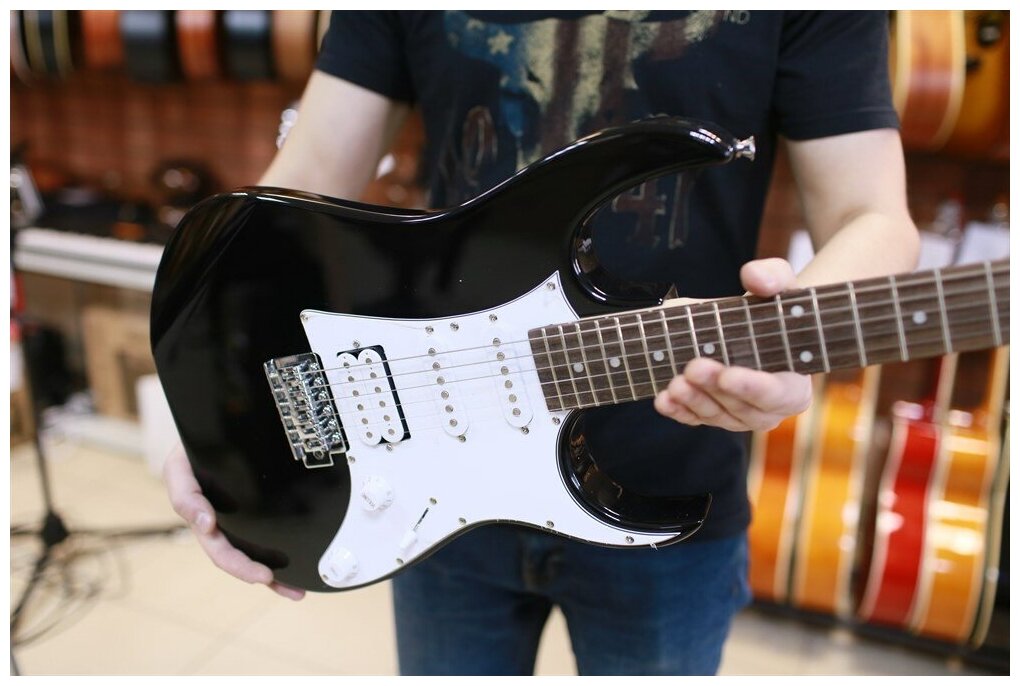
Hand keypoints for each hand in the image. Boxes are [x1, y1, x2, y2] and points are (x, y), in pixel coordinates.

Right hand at [163, 443, 304, 600]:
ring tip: (295, 592)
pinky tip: (299, 578)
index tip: (241, 553)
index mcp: (200, 514)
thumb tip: (204, 524)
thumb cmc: (195, 449)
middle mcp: (218, 523)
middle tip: (267, 577)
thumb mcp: (179, 464)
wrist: (214, 431)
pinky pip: (266, 544)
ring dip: (272, 579)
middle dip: (248, 569)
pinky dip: (281, 565)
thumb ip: (184, 493)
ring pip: (252, 556)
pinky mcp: (255, 519)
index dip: (223, 548)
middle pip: (231, 555)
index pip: (211, 539)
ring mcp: (236, 522)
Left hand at [653, 258, 812, 431]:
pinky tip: (663, 400)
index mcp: (793, 387)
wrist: (753, 329)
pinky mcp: (711, 416)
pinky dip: (678, 411)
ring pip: (715, 415)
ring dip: (693, 400)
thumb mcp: (781, 288)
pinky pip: (694, 418)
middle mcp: (766, 410)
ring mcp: (737, 416)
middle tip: (693, 367)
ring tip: (675, 383)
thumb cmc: (773, 310)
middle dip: (713, 388)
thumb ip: (775, 278)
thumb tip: (755, 276)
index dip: (753, 387)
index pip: (777, 394)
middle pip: (740, 407)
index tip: (728, 375)